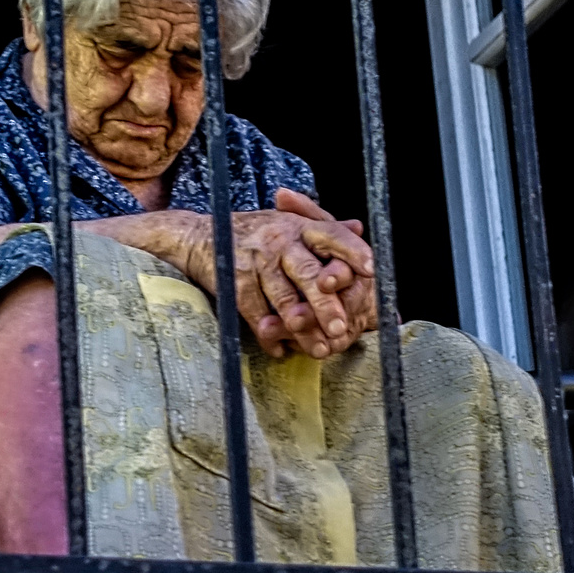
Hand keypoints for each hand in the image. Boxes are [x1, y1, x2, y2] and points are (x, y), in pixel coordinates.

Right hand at [182, 194, 374, 359]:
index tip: (372, 269)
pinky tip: (281, 349)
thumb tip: (360, 227)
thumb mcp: (290, 223)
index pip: (331, 234)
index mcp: (298, 225)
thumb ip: (324, 228)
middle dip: (327, 303)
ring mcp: (256, 261)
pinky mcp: (235, 282)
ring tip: (319, 349)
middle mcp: (279, 239)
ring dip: (302, 327)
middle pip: (309, 272)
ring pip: (284, 298)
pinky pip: (256, 313)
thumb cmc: (255, 232)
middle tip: (343, 328)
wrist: (202, 236)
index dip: (352, 250)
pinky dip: (269, 335)